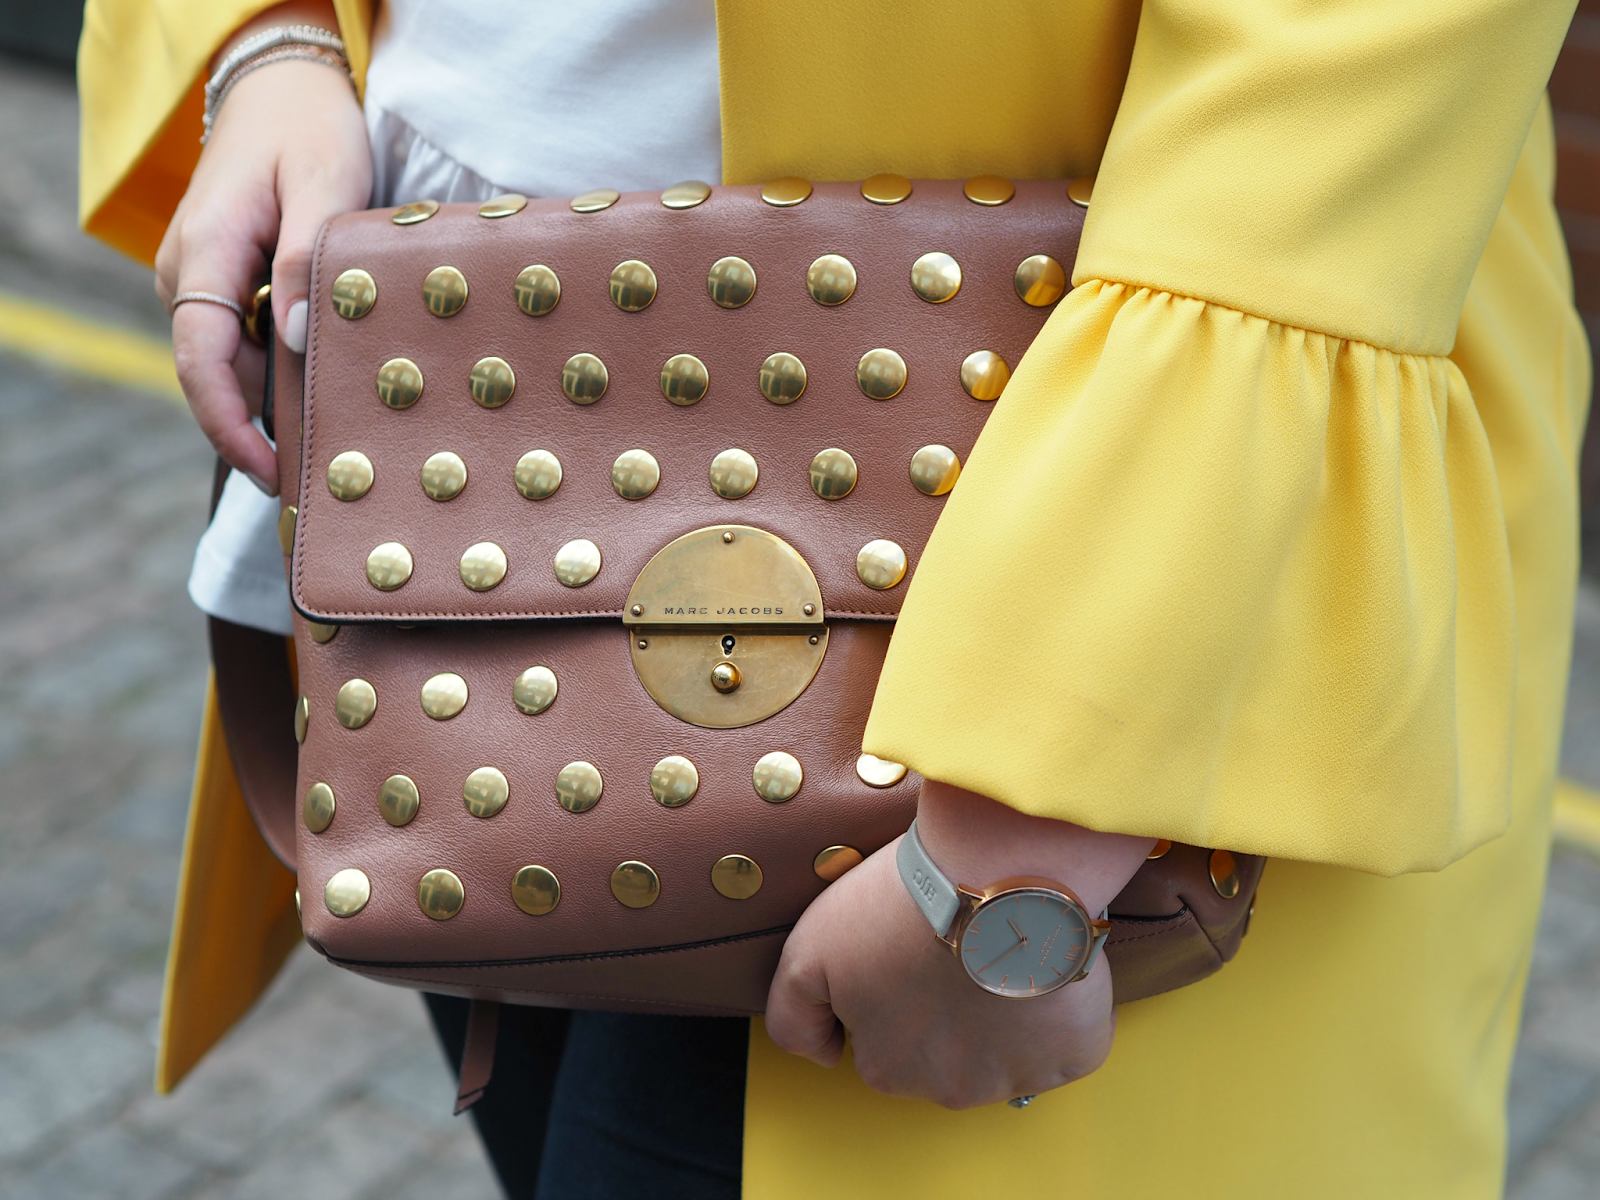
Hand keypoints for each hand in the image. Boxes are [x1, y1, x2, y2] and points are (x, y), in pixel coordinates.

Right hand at [153, 2, 369, 493]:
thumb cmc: (310, 130)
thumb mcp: (325, 185)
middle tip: (328, 475)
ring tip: (341, 443)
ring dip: (278, 403)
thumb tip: (296, 342)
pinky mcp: (226, 282)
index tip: (273, 473)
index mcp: (206, 253)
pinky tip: (331, 391)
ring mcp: (203, 279)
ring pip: (235, 365)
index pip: (201, 363)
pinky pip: (245, 343)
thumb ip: (307, 263)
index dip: (231, 428)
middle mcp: (190, 274)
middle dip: (263, 430)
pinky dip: (282, 372)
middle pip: (219, 377)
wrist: (284, 89)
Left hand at [765, 780, 1153, 1108]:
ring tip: (999, 944)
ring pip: (1006, 1048)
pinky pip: (1067, 1039)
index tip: (907, 949)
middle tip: (953, 941)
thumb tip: (822, 1055)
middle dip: (948, 1007)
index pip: (884, 1042)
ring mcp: (1017, 1076)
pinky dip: (1059, 1005)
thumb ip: (794, 1017)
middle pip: (946, 1052)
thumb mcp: (808, 952)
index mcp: (887, 1068)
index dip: (895, 990)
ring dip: (1003, 1007)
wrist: (994, 878)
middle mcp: (950, 1090)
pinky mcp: (1075, 1054)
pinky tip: (1042, 962)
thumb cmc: (901, 909)